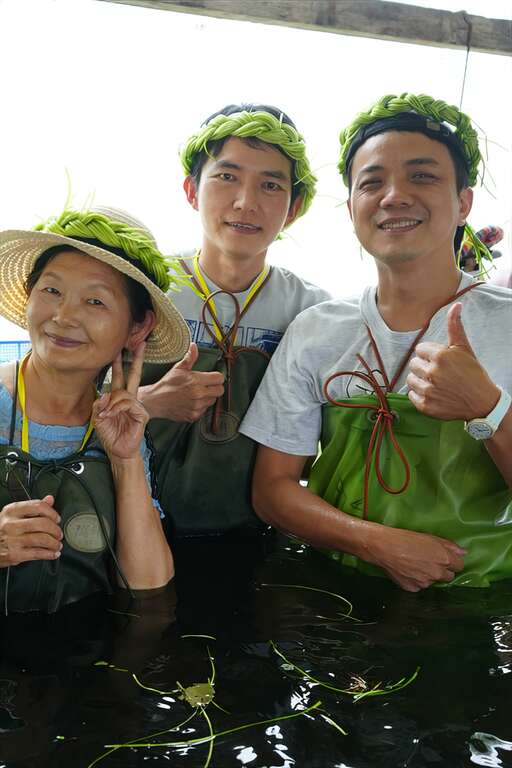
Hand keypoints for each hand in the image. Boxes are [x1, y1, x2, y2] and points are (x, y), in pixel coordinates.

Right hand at [0, 495, 62, 566]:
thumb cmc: (2, 530)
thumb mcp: (13, 515)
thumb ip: (32, 507)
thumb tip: (49, 499)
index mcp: (12, 511)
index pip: (38, 506)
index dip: (52, 513)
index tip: (57, 519)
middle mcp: (11, 524)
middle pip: (42, 523)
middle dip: (55, 530)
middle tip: (58, 534)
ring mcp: (13, 539)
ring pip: (42, 539)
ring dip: (54, 543)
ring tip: (57, 544)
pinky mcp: (14, 554)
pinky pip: (37, 553)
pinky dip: (49, 554)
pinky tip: (53, 553)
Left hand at [93, 343, 148, 460]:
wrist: (118, 450)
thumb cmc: (110, 435)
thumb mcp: (97, 417)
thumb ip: (100, 403)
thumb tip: (107, 394)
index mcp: (118, 398)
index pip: (119, 377)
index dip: (119, 364)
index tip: (120, 349)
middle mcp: (129, 399)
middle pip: (134, 375)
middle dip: (137, 359)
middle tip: (140, 344)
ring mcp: (136, 406)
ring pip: (123, 394)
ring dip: (112, 404)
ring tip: (106, 415)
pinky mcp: (141, 414)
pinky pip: (128, 404)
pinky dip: (117, 409)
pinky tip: (111, 415)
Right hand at [138, 342, 224, 421]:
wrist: (155, 401)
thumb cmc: (167, 384)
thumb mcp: (178, 368)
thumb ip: (189, 358)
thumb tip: (194, 347)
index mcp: (195, 381)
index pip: (219, 378)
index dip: (217, 376)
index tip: (212, 377)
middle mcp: (198, 394)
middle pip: (220, 390)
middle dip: (215, 387)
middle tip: (207, 385)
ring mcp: (196, 406)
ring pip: (213, 400)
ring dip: (208, 397)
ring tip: (198, 393)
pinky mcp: (194, 415)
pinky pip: (205, 410)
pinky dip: (201, 406)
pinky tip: (193, 402)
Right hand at [370, 525, 465, 591]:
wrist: (384, 547)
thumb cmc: (406, 538)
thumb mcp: (429, 537)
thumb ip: (449, 546)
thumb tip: (463, 553)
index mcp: (445, 559)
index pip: (459, 566)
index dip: (451, 561)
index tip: (443, 557)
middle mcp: (438, 574)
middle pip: (448, 576)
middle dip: (442, 570)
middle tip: (429, 560)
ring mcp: (425, 583)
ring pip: (432, 581)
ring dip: (428, 575)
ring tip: (414, 564)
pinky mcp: (413, 589)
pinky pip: (419, 585)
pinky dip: (415, 580)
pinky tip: (407, 570)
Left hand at [407, 303, 499, 419]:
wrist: (482, 401)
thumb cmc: (473, 373)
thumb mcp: (464, 348)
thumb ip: (455, 326)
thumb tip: (455, 305)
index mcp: (440, 356)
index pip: (420, 349)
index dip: (430, 354)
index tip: (440, 360)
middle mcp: (432, 373)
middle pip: (413, 364)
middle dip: (424, 366)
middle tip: (438, 372)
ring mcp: (428, 391)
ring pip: (410, 379)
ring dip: (420, 380)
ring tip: (434, 382)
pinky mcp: (425, 406)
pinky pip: (411, 395)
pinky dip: (419, 395)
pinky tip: (433, 393)